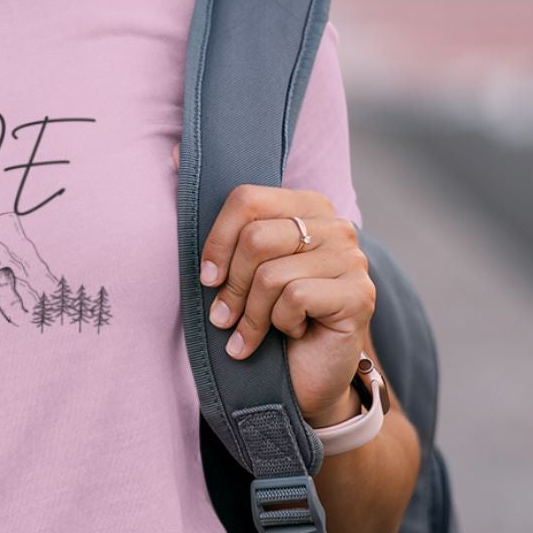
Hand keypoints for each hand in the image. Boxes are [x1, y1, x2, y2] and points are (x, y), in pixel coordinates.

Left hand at [197, 181, 372, 427]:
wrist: (302, 380)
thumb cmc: (264, 318)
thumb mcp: (235, 266)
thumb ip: (215, 216)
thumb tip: (173, 152)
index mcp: (306, 206)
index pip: (246, 199)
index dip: (216, 242)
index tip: (207, 279)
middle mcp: (336, 225)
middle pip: (256, 238)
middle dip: (231, 287)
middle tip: (226, 317)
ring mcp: (353, 259)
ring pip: (271, 274)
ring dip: (252, 315)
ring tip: (253, 334)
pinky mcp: (359, 295)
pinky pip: (294, 299)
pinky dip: (279, 325)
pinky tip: (291, 335)